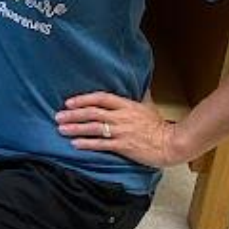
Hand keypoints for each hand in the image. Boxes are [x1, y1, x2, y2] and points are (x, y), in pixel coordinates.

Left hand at [55, 90, 183, 168]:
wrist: (171, 143)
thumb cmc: (159, 126)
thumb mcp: (148, 106)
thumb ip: (139, 95)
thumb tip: (138, 83)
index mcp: (127, 105)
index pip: (101, 97)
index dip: (83, 99)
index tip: (69, 102)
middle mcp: (121, 117)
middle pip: (93, 113)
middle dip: (73, 114)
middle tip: (58, 116)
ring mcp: (122, 132)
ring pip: (94, 128)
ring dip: (76, 129)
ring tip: (61, 129)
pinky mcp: (123, 146)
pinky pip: (101, 144)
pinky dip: (87, 144)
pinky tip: (75, 144)